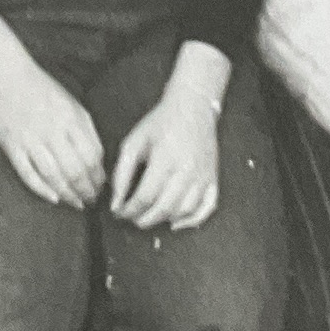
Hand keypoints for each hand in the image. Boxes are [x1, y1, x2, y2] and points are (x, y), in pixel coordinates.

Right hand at [0, 33, 107, 210]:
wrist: (6, 78)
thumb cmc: (42, 91)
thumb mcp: (72, 104)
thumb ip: (85, 129)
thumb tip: (98, 159)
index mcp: (70, 119)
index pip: (91, 155)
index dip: (99, 175)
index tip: (102, 185)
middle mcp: (52, 131)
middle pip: (75, 169)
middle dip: (87, 189)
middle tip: (92, 199)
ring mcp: (31, 140)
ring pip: (53, 175)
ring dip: (68, 193)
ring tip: (77, 203)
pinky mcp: (12, 146)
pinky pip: (28, 173)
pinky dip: (42, 189)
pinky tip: (53, 198)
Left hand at [106, 75, 223, 234]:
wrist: (192, 108)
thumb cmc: (160, 123)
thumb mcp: (134, 142)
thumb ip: (122, 173)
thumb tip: (116, 202)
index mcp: (165, 159)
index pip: (145, 197)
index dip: (129, 210)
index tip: (119, 212)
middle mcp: (187, 171)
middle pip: (164, 208)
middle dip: (143, 219)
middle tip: (131, 217)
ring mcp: (203, 176)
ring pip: (183, 211)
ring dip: (163, 219)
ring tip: (149, 215)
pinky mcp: (213, 178)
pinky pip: (207, 208)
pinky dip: (192, 220)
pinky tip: (176, 222)